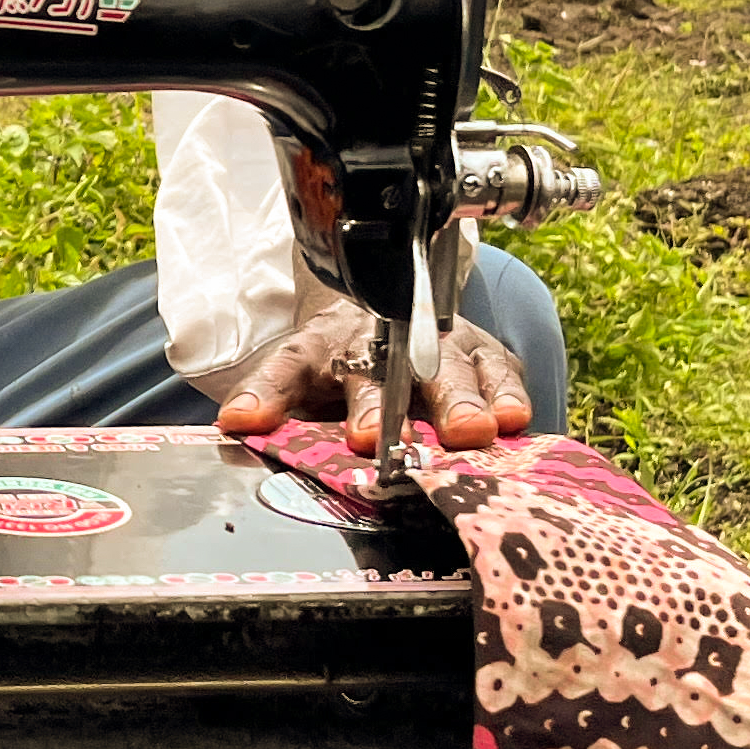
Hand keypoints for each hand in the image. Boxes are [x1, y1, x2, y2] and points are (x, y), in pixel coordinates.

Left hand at [214, 294, 536, 454]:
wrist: (388, 312)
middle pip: (385, 372)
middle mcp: (384, 340)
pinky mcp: (486, 353)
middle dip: (389, 406)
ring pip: (451, 368)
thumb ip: (267, 401)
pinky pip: (501, 372)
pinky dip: (509, 394)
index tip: (296, 428)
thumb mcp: (294, 379)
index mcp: (321, 349)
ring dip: (461, 401)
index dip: (276, 394)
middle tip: (386, 437)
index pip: (292, 368)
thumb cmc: (340, 365)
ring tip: (475, 431)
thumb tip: (233, 423)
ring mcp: (440, 342)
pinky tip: (516, 419)